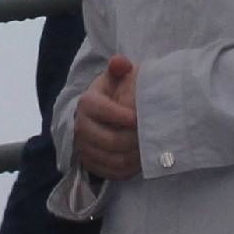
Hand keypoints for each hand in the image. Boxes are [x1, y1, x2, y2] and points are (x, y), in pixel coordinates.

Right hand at [74, 54, 141, 180]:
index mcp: (87, 103)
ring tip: (151, 151)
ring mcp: (84, 147)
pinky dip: (128, 170)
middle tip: (152, 138)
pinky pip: (111, 172)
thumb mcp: (116, 78)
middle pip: (110, 140)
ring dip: (134, 158)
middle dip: (134, 140)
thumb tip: (120, 61)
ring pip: (112, 159)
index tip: (140, 118)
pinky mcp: (90, 163)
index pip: (104, 111)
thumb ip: (119, 68)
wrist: (98, 114)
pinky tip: (142, 162)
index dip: (123, 116)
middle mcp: (81, 126)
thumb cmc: (113, 93)